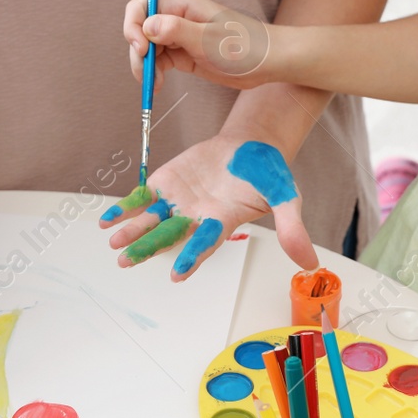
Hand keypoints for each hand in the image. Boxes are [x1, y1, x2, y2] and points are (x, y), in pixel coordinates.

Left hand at [100, 134, 318, 278]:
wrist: (250, 145)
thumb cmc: (268, 172)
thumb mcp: (285, 196)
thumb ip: (292, 227)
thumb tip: (310, 264)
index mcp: (222, 222)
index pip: (204, 243)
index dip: (190, 256)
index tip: (176, 272)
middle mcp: (196, 217)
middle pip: (169, 236)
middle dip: (148, 247)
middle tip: (126, 260)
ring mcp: (178, 201)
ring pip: (152, 220)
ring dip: (132, 231)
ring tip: (114, 241)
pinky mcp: (166, 183)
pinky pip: (142, 198)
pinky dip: (125, 207)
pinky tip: (107, 219)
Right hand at [123, 0, 277, 90]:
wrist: (269, 63)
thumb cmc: (246, 46)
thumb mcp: (209, 40)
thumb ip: (176, 31)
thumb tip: (147, 26)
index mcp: (182, 4)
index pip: (142, 6)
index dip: (133, 26)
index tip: (140, 49)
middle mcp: (177, 17)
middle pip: (140, 29)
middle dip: (138, 51)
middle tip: (145, 74)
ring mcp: (179, 36)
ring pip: (147, 47)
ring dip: (145, 66)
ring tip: (155, 84)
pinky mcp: (184, 54)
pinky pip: (159, 61)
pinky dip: (155, 73)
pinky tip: (159, 85)